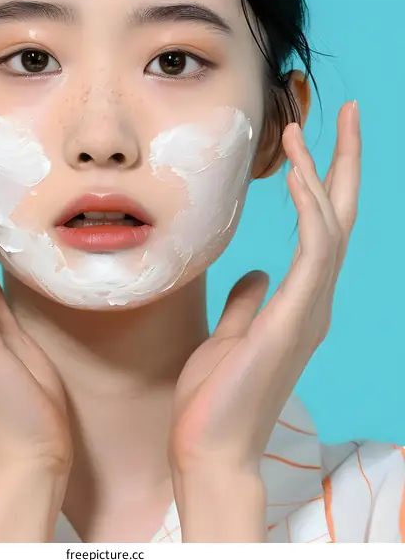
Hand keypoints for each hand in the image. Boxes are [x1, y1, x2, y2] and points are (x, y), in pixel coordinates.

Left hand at [169, 101, 360, 476]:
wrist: (208, 448)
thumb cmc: (216, 396)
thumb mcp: (231, 333)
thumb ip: (248, 301)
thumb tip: (256, 271)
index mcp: (299, 299)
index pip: (322, 226)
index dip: (324, 178)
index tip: (309, 136)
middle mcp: (313, 299)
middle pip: (341, 215)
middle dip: (346, 161)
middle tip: (350, 112)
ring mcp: (309, 309)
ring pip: (331, 224)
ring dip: (322, 173)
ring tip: (300, 131)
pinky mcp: (295, 317)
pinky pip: (314, 251)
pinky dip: (311, 210)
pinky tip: (299, 176)